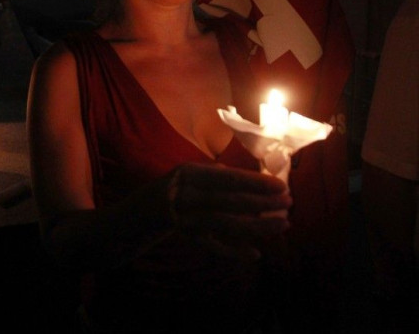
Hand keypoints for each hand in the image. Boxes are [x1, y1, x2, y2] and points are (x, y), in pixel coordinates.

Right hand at [167, 163, 291, 260]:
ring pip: (225, 224)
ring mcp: (183, 219)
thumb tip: (254, 180)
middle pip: (228, 201)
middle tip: (288, 203)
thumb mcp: (189, 174)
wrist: (140, 211)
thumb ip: (217, 175)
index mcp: (188, 173)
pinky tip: (255, 255)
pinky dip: (233, 253)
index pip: (227, 178)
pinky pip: (212, 247)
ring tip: (283, 225)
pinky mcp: (184, 238)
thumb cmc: (174, 188)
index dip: (256, 182)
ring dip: (256, 226)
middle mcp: (184, 195)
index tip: (281, 185)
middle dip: (261, 202)